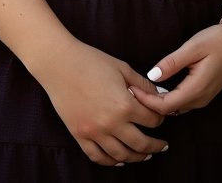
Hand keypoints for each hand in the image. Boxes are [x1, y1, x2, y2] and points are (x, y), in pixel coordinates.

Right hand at [36, 38, 170, 165]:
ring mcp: (94, 132)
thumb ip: (143, 84)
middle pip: (140, 144)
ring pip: (121, 155)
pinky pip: (97, 157)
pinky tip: (119, 160)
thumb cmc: (91, 61)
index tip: (160, 117)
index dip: (160, 119)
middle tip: (162, 146)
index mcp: (124, 104)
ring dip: (136, 157)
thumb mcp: (122, 68)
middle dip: (154, 146)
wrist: (60, 63)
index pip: (152, 120)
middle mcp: (111, 123)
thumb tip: (159, 94)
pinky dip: (110, 162)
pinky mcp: (79, 135)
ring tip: (144, 155)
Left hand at [130, 20, 221, 116]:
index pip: (165, 105)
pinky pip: (182, 102)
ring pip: (175, 107)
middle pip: (169, 110)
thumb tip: (152, 76)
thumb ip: (172, 62)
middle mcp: (200, 99)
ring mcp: (203, 98)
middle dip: (148, 104)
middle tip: (129, 90)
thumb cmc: (219, 40)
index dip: (146, 101)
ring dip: (158, 103)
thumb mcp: (194, 47)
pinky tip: (157, 89)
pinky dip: (167, 99)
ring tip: (139, 90)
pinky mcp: (204, 92)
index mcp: (197, 89)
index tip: (129, 90)